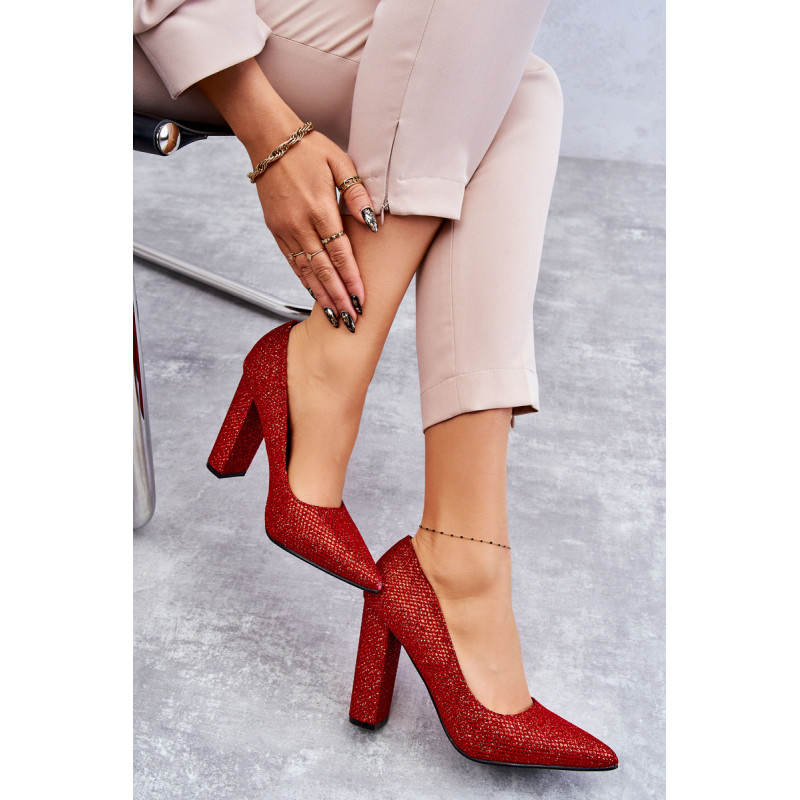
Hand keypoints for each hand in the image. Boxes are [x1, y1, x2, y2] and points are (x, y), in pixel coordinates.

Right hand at [251, 128, 375, 327]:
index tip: (361, 300)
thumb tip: (372, 223)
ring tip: (334, 316)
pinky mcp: (276, 230)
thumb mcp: (341, 162)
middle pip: (323, 270)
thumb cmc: (310, 149)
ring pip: (305, 271)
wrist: (269, 140)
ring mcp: (285, 229)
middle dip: (338, 297)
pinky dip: (304, 280)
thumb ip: (357, 194)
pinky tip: (314, 294)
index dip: (351, 280)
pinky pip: (292, 261)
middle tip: (350, 320)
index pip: (340, 254)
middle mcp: (300, 224)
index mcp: (320, 209)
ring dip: (321, 295)